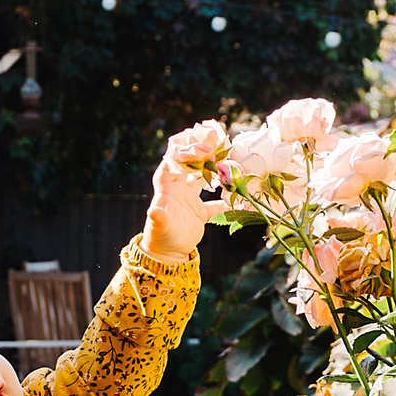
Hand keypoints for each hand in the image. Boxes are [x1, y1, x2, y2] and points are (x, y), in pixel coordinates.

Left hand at [143, 124, 224, 258]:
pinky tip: (240, 195)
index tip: (202, 148)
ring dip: (216, 169)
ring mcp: (189, 198)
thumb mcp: (160, 227)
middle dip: (203, 151)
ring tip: (231, 159)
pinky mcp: (200, 211)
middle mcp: (178, 188)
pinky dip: (227, 199)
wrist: (168, 255)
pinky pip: (216, 201)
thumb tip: (154, 211)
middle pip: (190, 163)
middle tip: (219, 140)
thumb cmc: (160, 238)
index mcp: (166, 186)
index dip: (186, 152)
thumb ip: (159, 218)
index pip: (173, 161)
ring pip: (204, 177)